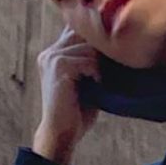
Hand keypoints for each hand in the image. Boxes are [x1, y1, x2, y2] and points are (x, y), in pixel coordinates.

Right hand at [32, 25, 101, 162]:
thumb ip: (92, 60)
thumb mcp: (87, 80)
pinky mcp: (58, 66)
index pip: (79, 30)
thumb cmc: (78, 111)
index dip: (96, 40)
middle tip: (106, 72)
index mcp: (54, 53)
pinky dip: (96, 74)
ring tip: (98, 83)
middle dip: (101, 52)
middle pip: (85, 34)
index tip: (110, 56)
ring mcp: (52, 57)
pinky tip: (95, 86)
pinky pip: (88, 60)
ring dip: (99, 66)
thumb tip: (115, 42)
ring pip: (89, 46)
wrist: (62, 134)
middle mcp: (50, 52)